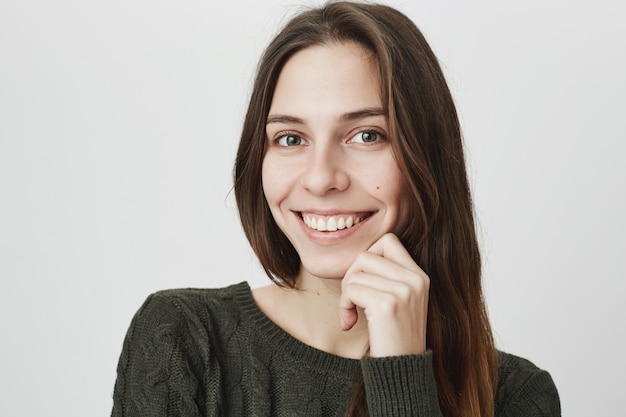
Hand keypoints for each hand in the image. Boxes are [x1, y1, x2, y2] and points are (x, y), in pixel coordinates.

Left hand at [339, 233, 428, 356]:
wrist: (401, 371)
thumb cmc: (392, 337)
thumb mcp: (397, 301)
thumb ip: (385, 276)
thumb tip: (357, 256)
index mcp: (420, 276)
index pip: (387, 240)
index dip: (367, 258)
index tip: (364, 283)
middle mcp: (416, 280)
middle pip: (366, 254)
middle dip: (351, 276)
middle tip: (352, 301)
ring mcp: (404, 291)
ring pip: (356, 271)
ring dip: (346, 293)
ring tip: (352, 314)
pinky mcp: (388, 304)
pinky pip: (351, 289)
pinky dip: (344, 305)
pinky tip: (350, 322)